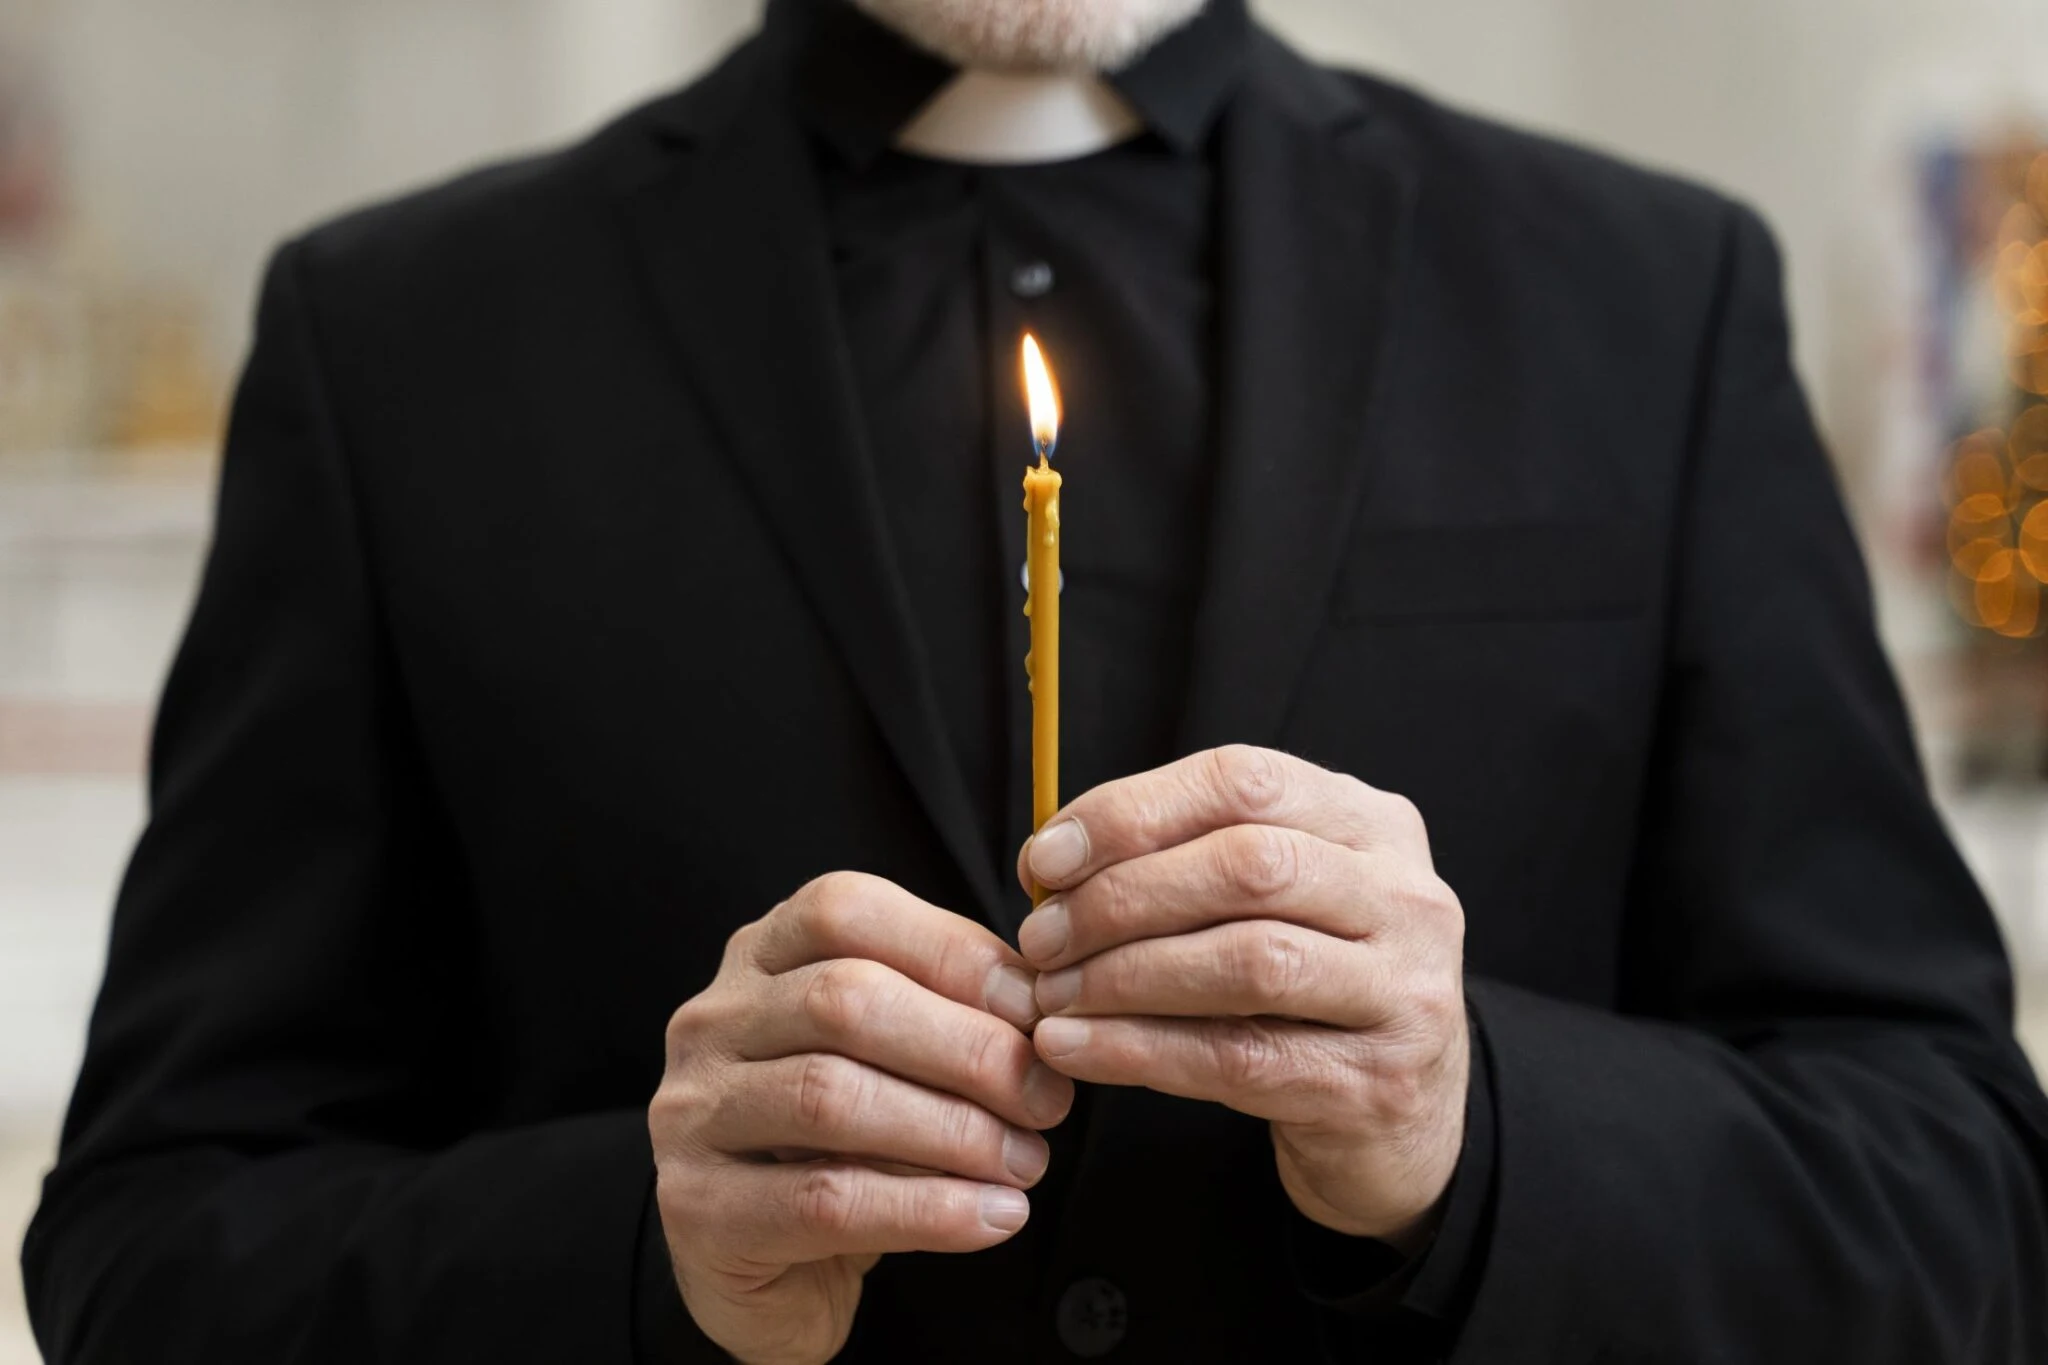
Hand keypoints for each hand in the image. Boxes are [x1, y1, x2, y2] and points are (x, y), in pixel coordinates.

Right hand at [650, 872, 1072, 1364]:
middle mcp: (712, 1021)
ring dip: (953, 1130)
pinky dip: (928, 1209)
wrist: (764, 1268)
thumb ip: (945, 1015)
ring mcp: (692, 1113)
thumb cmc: (843, 1145)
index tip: (1039, 1012)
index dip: (953, 953)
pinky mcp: (699, 1209)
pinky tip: (992, 1217)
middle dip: (966, 1047)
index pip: (847, 912)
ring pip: (830, 1097)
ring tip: (1025, 1162)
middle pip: (843, 1000)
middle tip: (1046, 1099)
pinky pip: (825, 1201)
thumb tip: (1042, 1009)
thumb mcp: (890, 1059)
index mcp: (760, 957)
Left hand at [1015, 746, 1467, 1249]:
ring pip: (1248, 962)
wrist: (1398, 1119)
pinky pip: (1237, 1058)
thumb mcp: (1275, 904)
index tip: (1045, 858)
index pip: (1244, 783)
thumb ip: (1188, 864)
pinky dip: (1138, 1050)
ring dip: (1124, 976)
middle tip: (1041, 938)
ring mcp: (1404, 993)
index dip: (1133, 812)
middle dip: (1122, 898)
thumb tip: (1052, 862)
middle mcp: (1407, 897)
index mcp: (1372, 824)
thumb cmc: (1306, 991)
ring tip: (1051, 993)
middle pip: (1249, 867)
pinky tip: (1073, 1047)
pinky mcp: (1376, 1084)